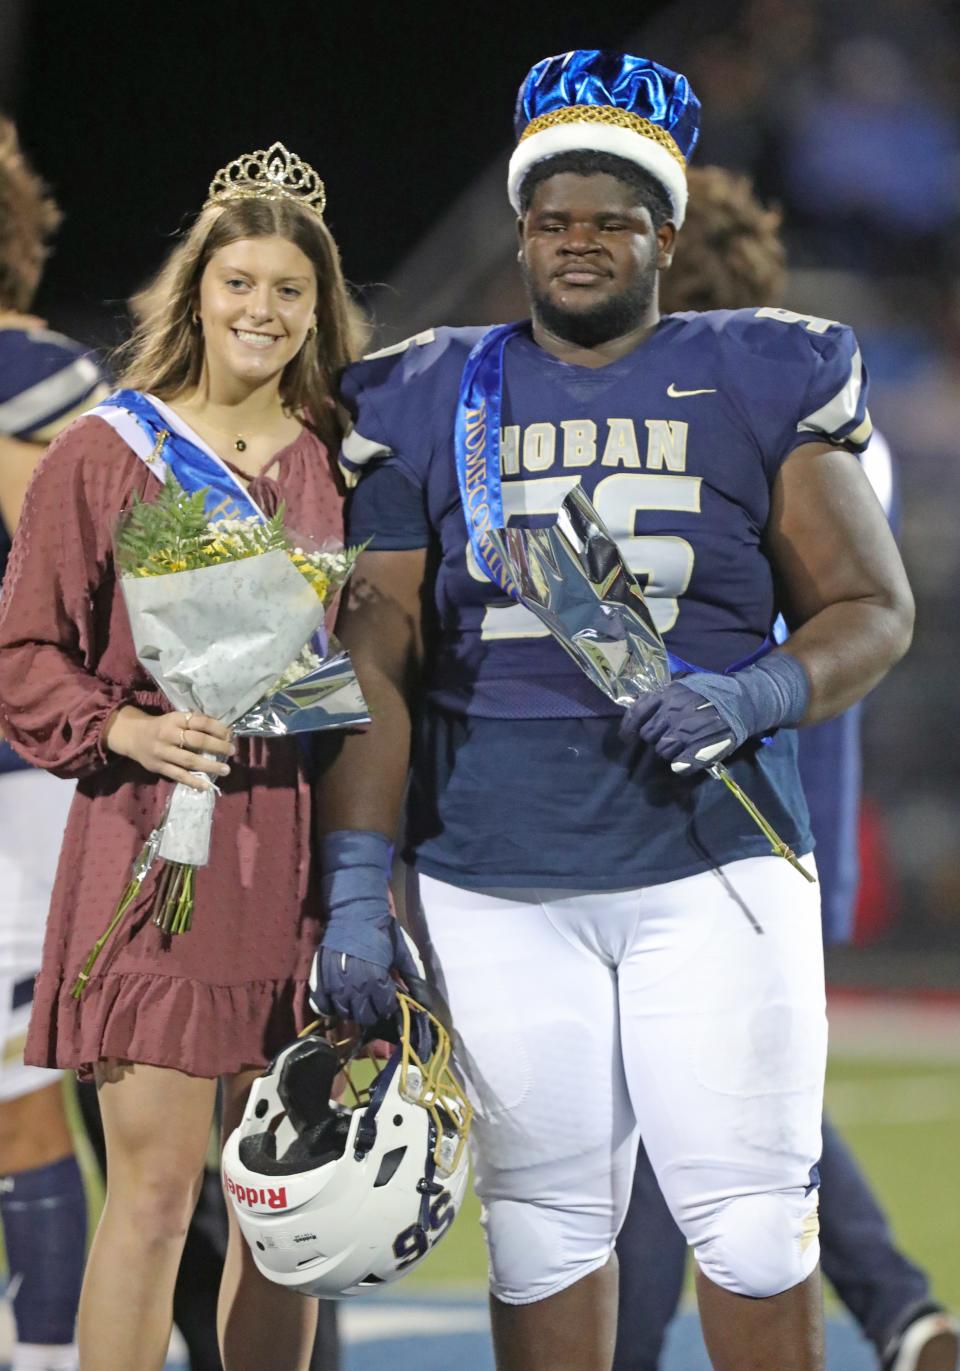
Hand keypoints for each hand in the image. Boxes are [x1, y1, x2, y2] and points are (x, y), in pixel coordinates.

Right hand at [104, 706, 232, 790]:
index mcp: (175, 719)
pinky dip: (193, 781)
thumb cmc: (162, 727)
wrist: (133, 736)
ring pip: (189, 760)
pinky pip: (178, 775)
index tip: (230, 735)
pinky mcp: (158, 767)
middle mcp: (168, 734)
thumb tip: (223, 730)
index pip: (200, 722)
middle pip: (197, 740)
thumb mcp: (176, 718)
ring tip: (226, 770)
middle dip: (217, 746)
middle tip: (232, 751)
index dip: (218, 728)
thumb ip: (194, 723)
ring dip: (210, 766)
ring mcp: (162, 752)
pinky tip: (206, 786)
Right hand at [309, 830, 418, 1026]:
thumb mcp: (399, 951)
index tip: (389, 1003)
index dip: (388, 1008)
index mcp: (376, 978)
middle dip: (371, 1013)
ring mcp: (335, 982)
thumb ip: (407, 974)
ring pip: (343, 1012)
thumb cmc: (379, 930)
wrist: (354, 911)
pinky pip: (321, 1003)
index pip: (383, 1007)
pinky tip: (336, 1004)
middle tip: (374, 1006)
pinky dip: (328, 1008)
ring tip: (357, 1003)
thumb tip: (416, 994)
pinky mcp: (321, 977)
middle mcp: (355, 985)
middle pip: (363, 1015)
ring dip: (351, 1011)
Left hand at [620, 683, 739, 771]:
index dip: (628, 727)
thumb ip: (664, 693)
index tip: (627, 736)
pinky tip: (685, 761)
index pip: (636, 713)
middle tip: (667, 736)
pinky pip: (679, 765)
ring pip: (662, 751)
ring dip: (669, 751)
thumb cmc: (713, 692)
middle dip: (655, 738)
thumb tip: (640, 702)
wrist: (744, 701)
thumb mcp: (685, 683)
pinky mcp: (699, 750)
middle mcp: (672, 713)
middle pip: (648, 735)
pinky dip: (680, 765)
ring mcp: (685, 733)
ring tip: (682, 745)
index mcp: (667, 695)